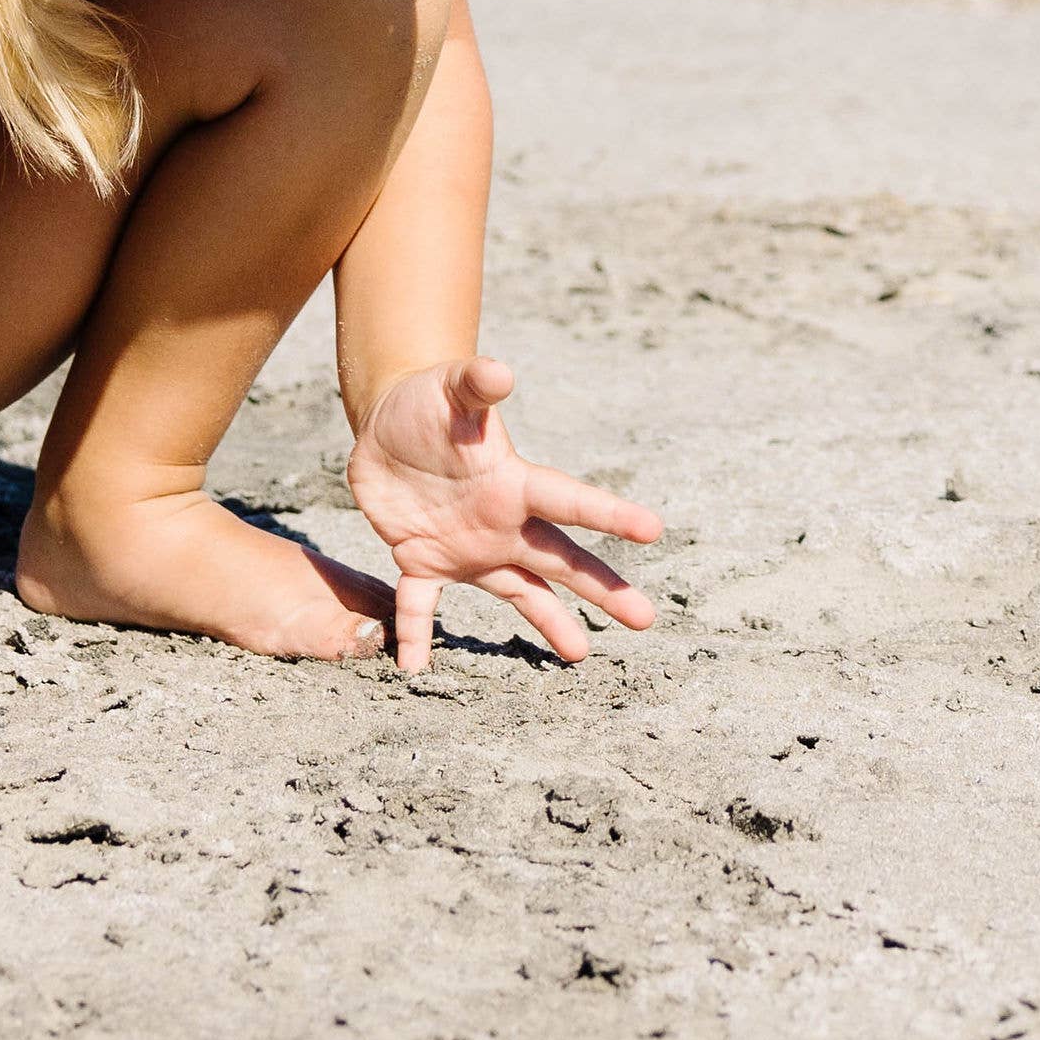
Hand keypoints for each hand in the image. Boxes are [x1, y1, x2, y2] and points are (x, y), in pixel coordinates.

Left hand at [346, 356, 661, 672]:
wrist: (386, 425)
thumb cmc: (427, 400)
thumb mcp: (448, 387)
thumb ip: (474, 383)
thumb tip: (499, 371)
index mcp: (513, 482)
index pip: (568, 500)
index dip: (608, 514)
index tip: (653, 528)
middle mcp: (501, 522)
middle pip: (560, 560)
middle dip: (603, 588)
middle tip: (646, 619)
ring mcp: (467, 547)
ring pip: (517, 592)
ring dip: (548, 623)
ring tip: (580, 655)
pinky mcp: (423, 562)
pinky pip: (423, 606)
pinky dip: (417, 635)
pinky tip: (415, 668)